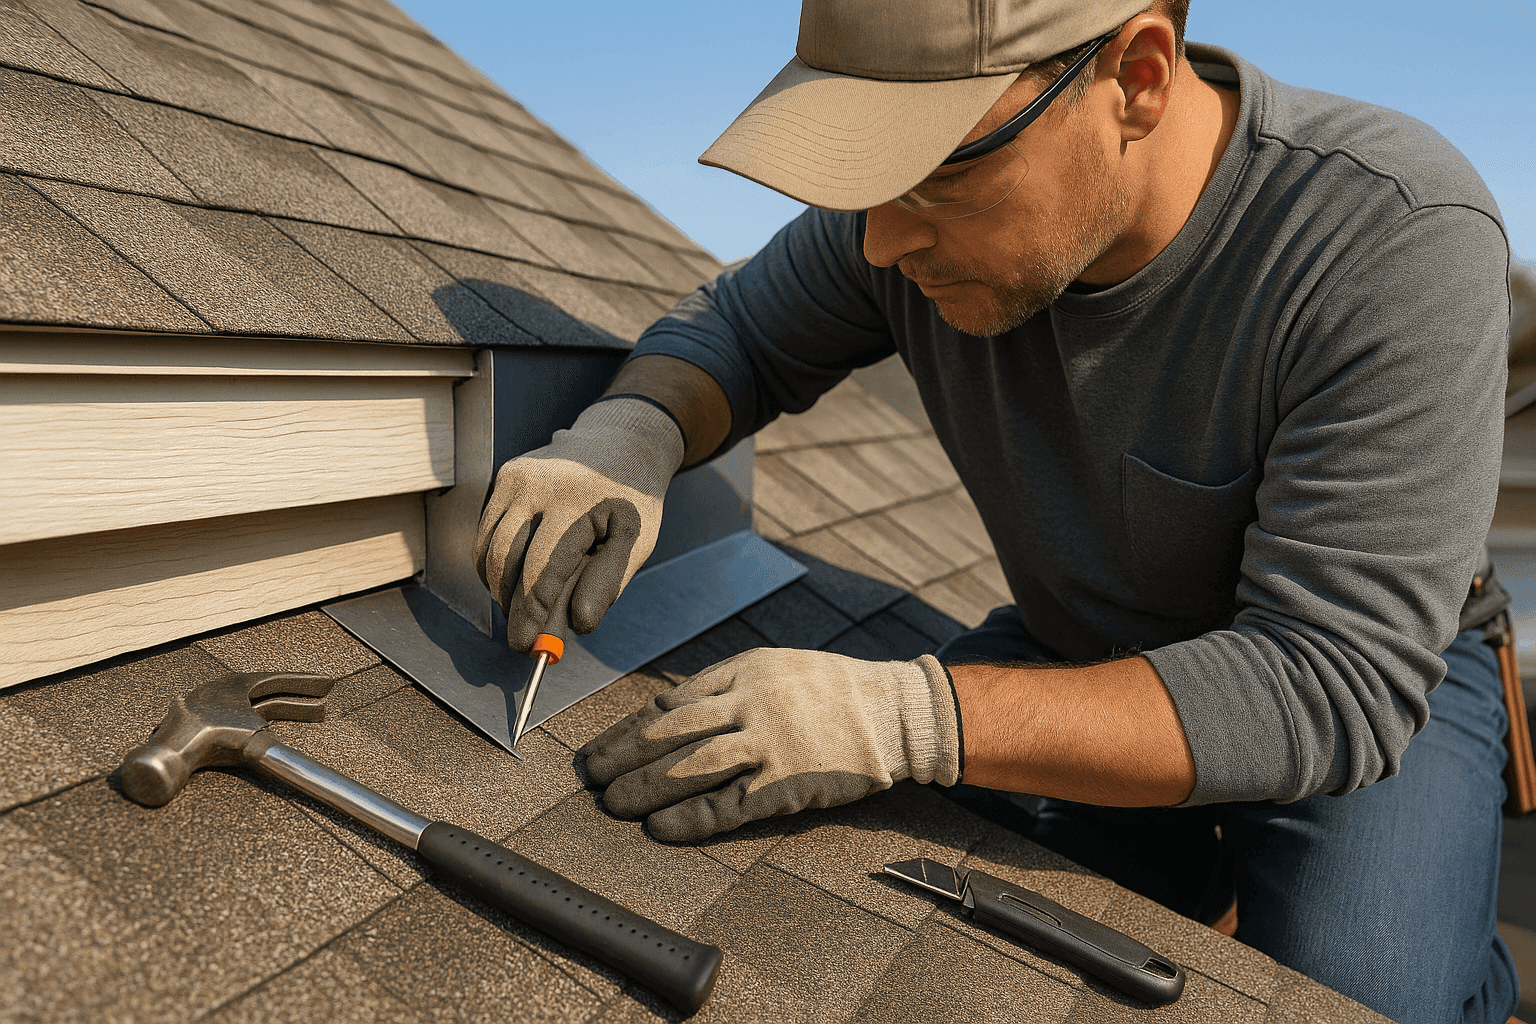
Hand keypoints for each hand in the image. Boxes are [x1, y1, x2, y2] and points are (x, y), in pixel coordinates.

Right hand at [475, 398, 683, 650]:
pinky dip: (495, 562)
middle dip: (511, 606)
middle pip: (506, 561)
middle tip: (522, 636)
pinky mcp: (505, 475)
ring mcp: (516, 476)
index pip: (542, 570)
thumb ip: (607, 583)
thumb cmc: (632, 501)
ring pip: (489, 548)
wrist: (621, 443)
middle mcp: (538, 483)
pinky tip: (517, 577)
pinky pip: (488, 531)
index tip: (527, 646)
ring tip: (523, 607)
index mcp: (576, 502)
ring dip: (500, 587)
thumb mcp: (637, 541)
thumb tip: (578, 625)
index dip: (531, 614)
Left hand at [581, 648, 961, 840]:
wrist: (894, 711)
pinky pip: (727, 806)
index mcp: (742, 671)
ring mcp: (768, 744)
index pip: (669, 703)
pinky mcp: (787, 783)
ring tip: (614, 804)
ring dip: (644, 788)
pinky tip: (660, 829)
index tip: (600, 748)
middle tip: (592, 777)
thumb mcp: (775, 668)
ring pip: (689, 768)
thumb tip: (669, 714)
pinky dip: (689, 819)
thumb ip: (727, 687)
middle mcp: (749, 704)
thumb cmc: (832, 691)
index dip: (627, 729)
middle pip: (669, 733)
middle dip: (623, 757)